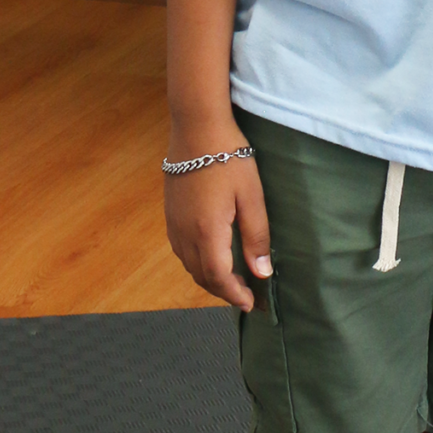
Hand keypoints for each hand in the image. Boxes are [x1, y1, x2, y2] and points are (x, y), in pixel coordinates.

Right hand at [164, 131, 270, 312]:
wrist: (197, 128)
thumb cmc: (229, 158)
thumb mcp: (252, 197)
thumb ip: (256, 237)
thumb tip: (262, 272)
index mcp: (207, 232)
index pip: (218, 277)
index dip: (234, 295)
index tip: (251, 304)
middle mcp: (184, 233)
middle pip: (202, 276)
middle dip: (224, 291)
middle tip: (247, 296)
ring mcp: (173, 224)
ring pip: (190, 265)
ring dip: (210, 278)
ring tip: (233, 280)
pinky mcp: (170, 214)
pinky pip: (182, 250)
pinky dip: (198, 262)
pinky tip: (213, 256)